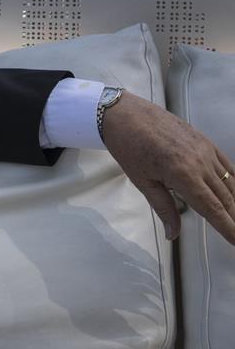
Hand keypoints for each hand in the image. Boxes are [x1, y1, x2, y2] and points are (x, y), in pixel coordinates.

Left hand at [102, 92, 234, 243]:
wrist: (124, 114)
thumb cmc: (128, 147)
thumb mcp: (143, 182)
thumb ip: (163, 209)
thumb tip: (173, 234)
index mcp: (183, 174)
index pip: (212, 208)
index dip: (227, 227)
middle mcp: (200, 162)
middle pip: (224, 198)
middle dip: (233, 218)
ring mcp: (205, 150)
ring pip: (229, 182)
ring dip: (234, 202)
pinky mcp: (205, 141)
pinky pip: (226, 165)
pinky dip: (233, 180)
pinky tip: (233, 192)